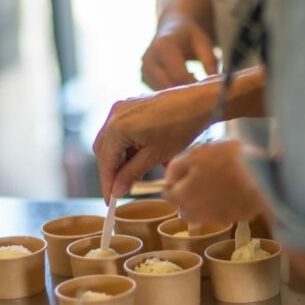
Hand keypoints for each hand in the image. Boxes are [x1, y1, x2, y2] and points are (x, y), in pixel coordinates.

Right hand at [93, 88, 209, 201]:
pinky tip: (148, 157)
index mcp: (117, 128)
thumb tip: (116, 190)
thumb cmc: (180, 128)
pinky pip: (125, 130)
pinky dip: (132, 146)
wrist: (199, 103)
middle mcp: (114, 115)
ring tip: (142, 173)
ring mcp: (123, 108)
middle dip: (114, 170)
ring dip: (125, 159)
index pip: (105, 162)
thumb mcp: (154, 156)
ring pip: (115, 141)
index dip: (107, 184)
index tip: (110, 201)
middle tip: (125, 188)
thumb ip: (131, 174)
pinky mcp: (133, 106)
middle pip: (105, 151)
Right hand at [142, 13, 217, 89]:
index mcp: (164, 46)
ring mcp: (144, 70)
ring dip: (179, 94)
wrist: (170, 27)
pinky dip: (172, 93)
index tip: (207, 92)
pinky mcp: (144, 78)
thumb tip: (214, 83)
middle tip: (202, 94)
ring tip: (193, 82)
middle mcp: (149, 58)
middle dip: (186, 94)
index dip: (194, 87)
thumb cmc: (189, 36)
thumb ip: (210, 61)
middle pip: (169, 87)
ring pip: (163, 93)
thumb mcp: (203, 43)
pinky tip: (183, 83)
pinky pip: (159, 93)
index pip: (179, 76)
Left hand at [163, 140, 268, 223]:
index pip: (168, 194)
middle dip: (187, 198)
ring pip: (202, 215)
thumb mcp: (198, 153)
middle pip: (184, 210)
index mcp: (184, 196)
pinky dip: (224, 207)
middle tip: (200, 180)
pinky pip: (223, 215)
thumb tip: (167, 180)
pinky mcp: (236, 219)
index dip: (173, 182)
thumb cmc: (229, 160)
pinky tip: (233, 193)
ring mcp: (217, 219)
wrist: (264, 177)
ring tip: (217, 187)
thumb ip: (177, 167)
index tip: (183, 172)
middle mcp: (197, 213)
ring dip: (204, 205)